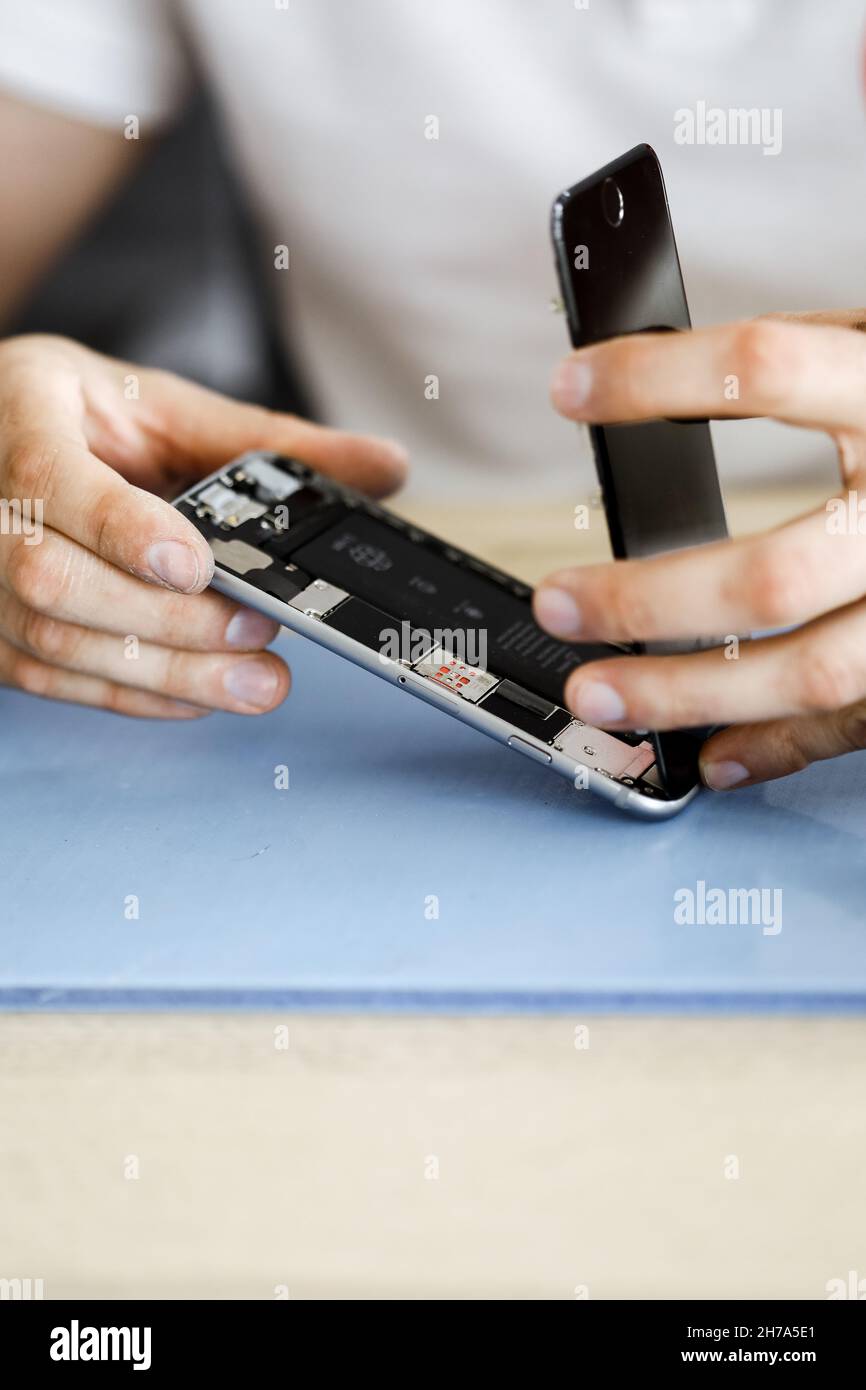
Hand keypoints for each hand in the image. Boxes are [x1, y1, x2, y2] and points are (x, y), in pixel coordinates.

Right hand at [0, 335, 406, 717]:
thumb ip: (268, 440)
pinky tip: (200, 697)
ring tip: (256, 684)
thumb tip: (385, 465)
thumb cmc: (82, 416)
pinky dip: (132, 695)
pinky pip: (51, 679)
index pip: (48, 479)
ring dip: (163, 672)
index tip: (197, 564)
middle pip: (55, 580)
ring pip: (54, 642)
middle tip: (258, 632)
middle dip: (168, 619)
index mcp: (21, 420)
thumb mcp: (167, 405)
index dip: (122, 529)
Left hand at [533, 309, 865, 790]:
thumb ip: (816, 364)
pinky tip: (708, 753)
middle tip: (559, 602)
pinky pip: (858, 724)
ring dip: (689, 694)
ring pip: (811, 673)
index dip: (659, 378)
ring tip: (600, 693)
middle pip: (772, 575)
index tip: (571, 388)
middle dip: (647, 599)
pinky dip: (777, 746)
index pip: (771, 370)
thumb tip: (645, 373)